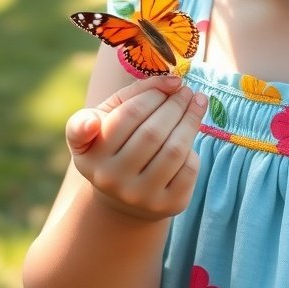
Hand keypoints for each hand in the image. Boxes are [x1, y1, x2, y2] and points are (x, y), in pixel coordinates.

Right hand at [66, 77, 207, 220]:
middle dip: (176, 105)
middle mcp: (110, 179)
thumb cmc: (117, 143)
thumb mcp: (109, 116)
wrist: (124, 196)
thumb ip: (133, 92)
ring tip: (198, 102)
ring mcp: (139, 196)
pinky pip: (189, 169)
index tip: (170, 83)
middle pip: (153, 133)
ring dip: (191, 120)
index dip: (153, 95)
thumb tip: (173, 81)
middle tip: (187, 91)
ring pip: (174, 151)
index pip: (128, 115)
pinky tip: (191, 137)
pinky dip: (193, 149)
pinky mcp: (167, 206)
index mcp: (91, 153)